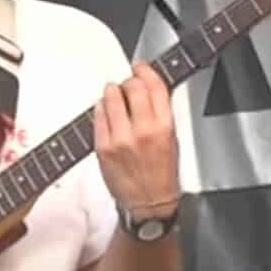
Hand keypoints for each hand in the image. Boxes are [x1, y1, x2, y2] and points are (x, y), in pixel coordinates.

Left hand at [93, 59, 179, 218]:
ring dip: (112, 92)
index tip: (139, 67)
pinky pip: (98, 115)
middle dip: (128, 82)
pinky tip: (107, 113)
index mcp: (165, 127)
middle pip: (132, 87)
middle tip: (127, 86)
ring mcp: (120, 138)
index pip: (155, 86)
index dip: (145, 71)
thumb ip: (160, 112)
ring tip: (115, 98)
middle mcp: (143, 131)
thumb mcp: (172, 139)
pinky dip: (101, 109)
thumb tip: (148, 87)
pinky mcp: (103, 147)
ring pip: (111, 97)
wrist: (148, 203)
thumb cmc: (161, 174)